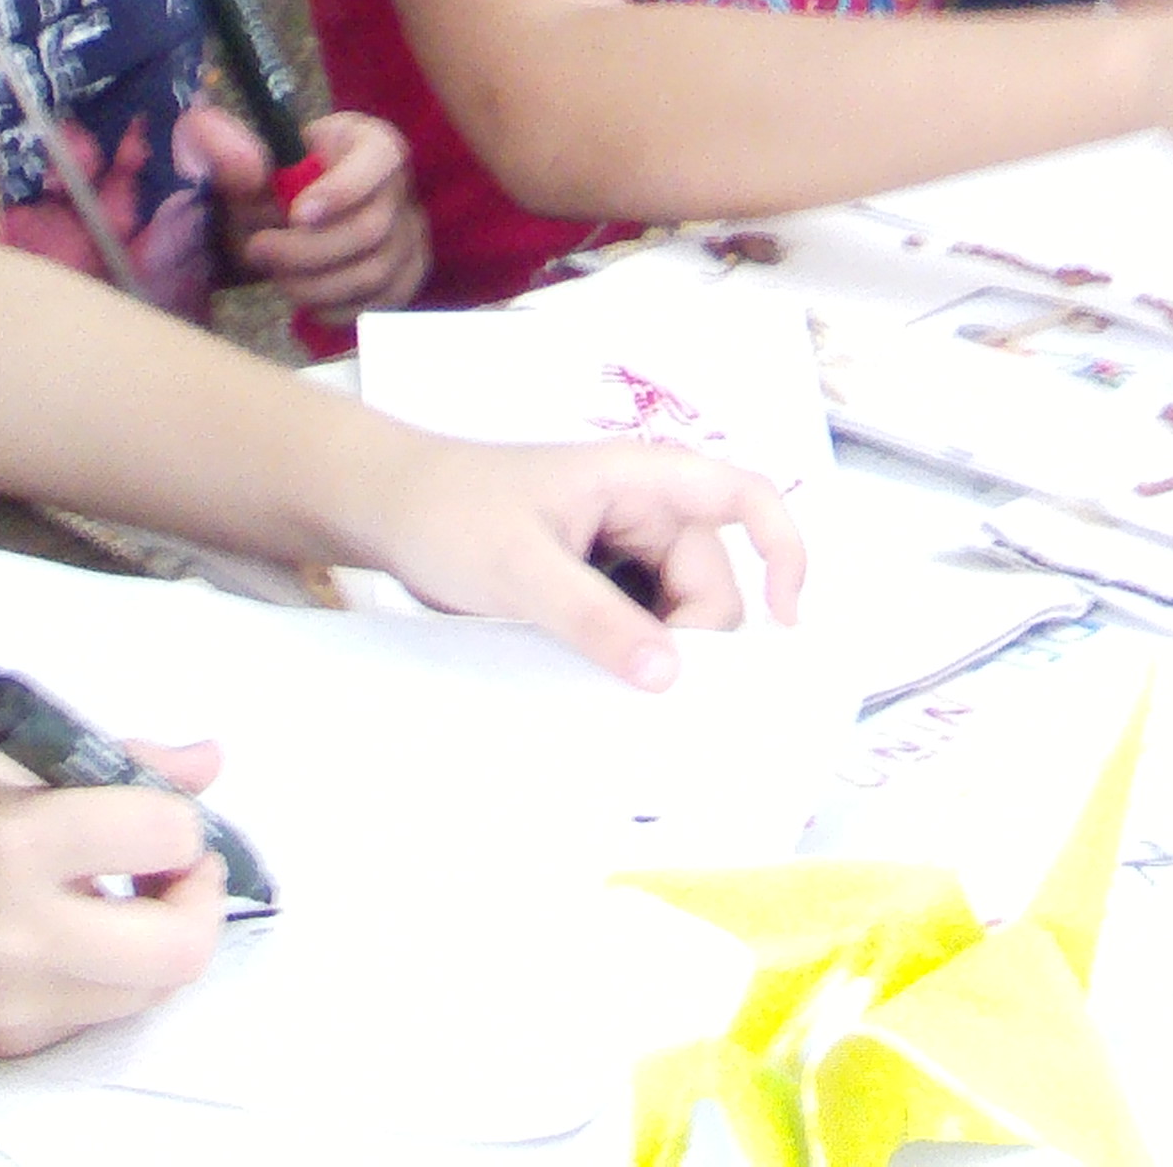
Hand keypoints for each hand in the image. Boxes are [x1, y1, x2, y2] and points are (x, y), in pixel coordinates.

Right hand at [0, 736, 226, 1057]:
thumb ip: (111, 762)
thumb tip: (210, 761)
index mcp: (9, 848)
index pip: (164, 837)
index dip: (177, 818)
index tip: (156, 809)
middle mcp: (13, 943)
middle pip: (180, 950)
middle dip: (197, 899)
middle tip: (169, 864)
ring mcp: (2, 1010)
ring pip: (144, 993)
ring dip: (152, 940)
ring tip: (109, 891)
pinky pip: (88, 1017)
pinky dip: (102, 973)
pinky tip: (61, 928)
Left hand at [192, 103, 428, 319]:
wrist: (294, 204)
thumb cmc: (276, 174)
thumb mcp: (253, 152)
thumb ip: (237, 153)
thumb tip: (249, 173)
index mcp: (372, 142)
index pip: (377, 159)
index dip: (340, 190)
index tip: (295, 215)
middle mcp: (401, 186)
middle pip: (371, 228)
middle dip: (307, 250)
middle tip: (258, 249)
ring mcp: (410, 234)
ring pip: (373, 273)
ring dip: (315, 284)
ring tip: (276, 276)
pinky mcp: (407, 274)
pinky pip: (380, 303)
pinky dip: (337, 309)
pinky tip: (305, 298)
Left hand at [331, 430, 806, 685]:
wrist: (388, 512)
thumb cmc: (453, 514)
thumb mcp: (520, 568)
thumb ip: (595, 618)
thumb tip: (672, 675)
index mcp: (641, 479)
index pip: (744, 496)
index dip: (784, 551)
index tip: (784, 621)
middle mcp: (644, 510)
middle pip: (712, 580)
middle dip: (695, 636)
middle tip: (645, 687)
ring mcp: (621, 548)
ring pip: (679, 611)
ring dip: (666, 652)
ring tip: (622, 693)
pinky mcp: (596, 583)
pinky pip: (643, 623)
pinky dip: (639, 655)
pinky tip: (613, 686)